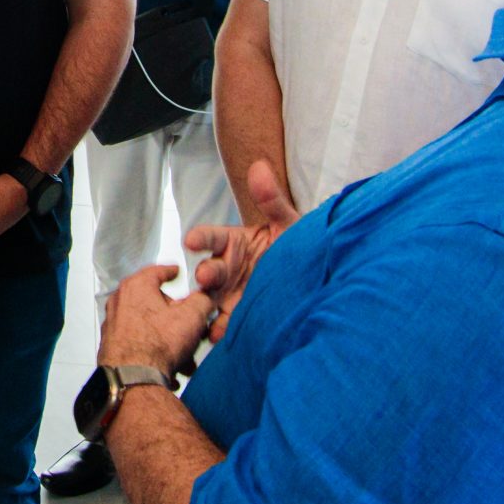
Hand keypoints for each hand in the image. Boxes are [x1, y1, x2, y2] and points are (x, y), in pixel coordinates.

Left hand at [99, 263, 217, 375]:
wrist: (133, 379)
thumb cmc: (156, 345)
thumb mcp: (192, 317)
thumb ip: (202, 301)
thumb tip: (204, 299)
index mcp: (136, 287)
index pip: (156, 271)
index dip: (170, 272)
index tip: (175, 272)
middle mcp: (120, 302)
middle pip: (154, 303)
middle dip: (175, 318)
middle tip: (188, 326)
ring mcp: (113, 325)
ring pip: (149, 327)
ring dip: (168, 340)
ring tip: (184, 357)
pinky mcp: (112, 346)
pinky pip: (139, 344)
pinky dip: (154, 352)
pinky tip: (169, 368)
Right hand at [181, 161, 297, 342]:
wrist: (312, 279)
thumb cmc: (295, 246)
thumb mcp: (287, 223)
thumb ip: (271, 199)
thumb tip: (259, 166)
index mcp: (232, 242)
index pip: (211, 238)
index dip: (200, 238)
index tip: (190, 240)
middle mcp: (226, 268)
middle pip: (210, 270)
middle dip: (206, 274)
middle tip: (206, 277)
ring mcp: (229, 294)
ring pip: (211, 300)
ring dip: (207, 307)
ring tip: (209, 318)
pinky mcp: (237, 316)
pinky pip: (224, 324)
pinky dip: (220, 331)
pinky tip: (220, 337)